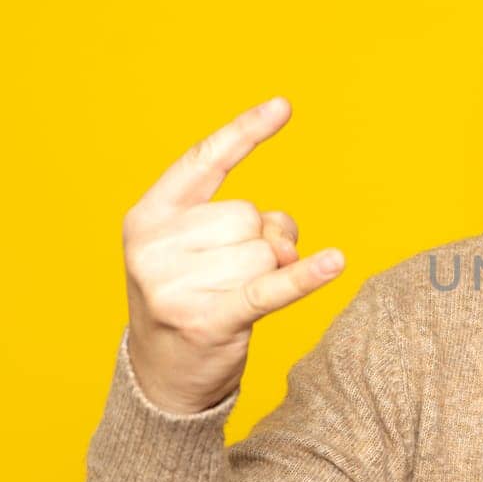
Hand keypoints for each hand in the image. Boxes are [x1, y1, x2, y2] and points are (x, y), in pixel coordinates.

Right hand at [122, 96, 345, 413]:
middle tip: (233, 275)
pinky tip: (334, 263)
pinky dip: (304, 278)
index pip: (203, 161)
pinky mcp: (209, 321)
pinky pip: (270, 289)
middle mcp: (155, 247)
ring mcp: (177, 286)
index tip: (285, 106)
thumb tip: (284, 243)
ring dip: (268, 273)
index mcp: (148, 217)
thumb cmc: (191, 297)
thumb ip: (242, 226)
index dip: (244, 133)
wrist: (161, 375)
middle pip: (248, 215)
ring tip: (234, 297)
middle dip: (259, 241)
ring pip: (265, 253)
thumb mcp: (200, 250)